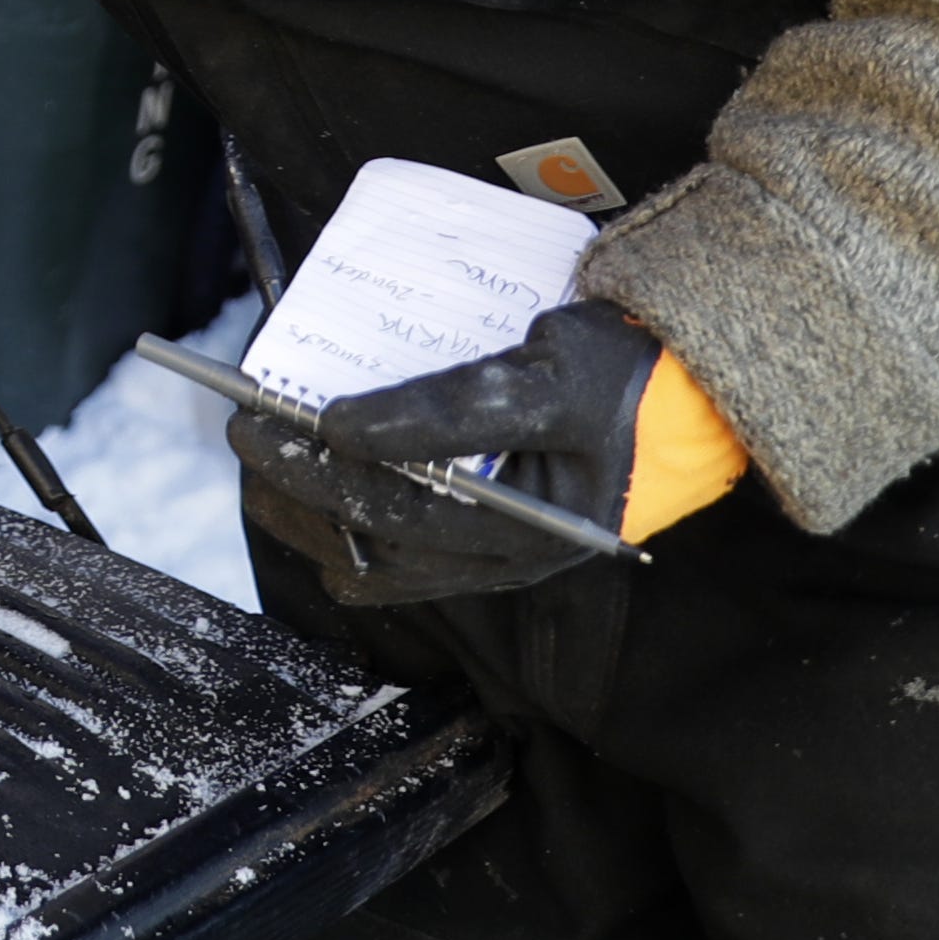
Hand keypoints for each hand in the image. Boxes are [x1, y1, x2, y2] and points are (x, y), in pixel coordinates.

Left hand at [229, 299, 662, 608]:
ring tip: (260, 466)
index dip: (338, 460)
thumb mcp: (549, 374)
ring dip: (314, 515)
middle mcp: (512, 553)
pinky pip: (402, 564)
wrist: (692, 401)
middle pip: (385, 529)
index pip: (412, 497)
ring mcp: (498, 555)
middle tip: (246, 429)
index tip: (283, 418)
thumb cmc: (624, 380)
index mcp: (533, 519)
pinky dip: (350, 541)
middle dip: (305, 481)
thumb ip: (458, 403)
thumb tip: (352, 422)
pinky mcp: (487, 545)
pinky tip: (308, 513)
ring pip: (383, 556)